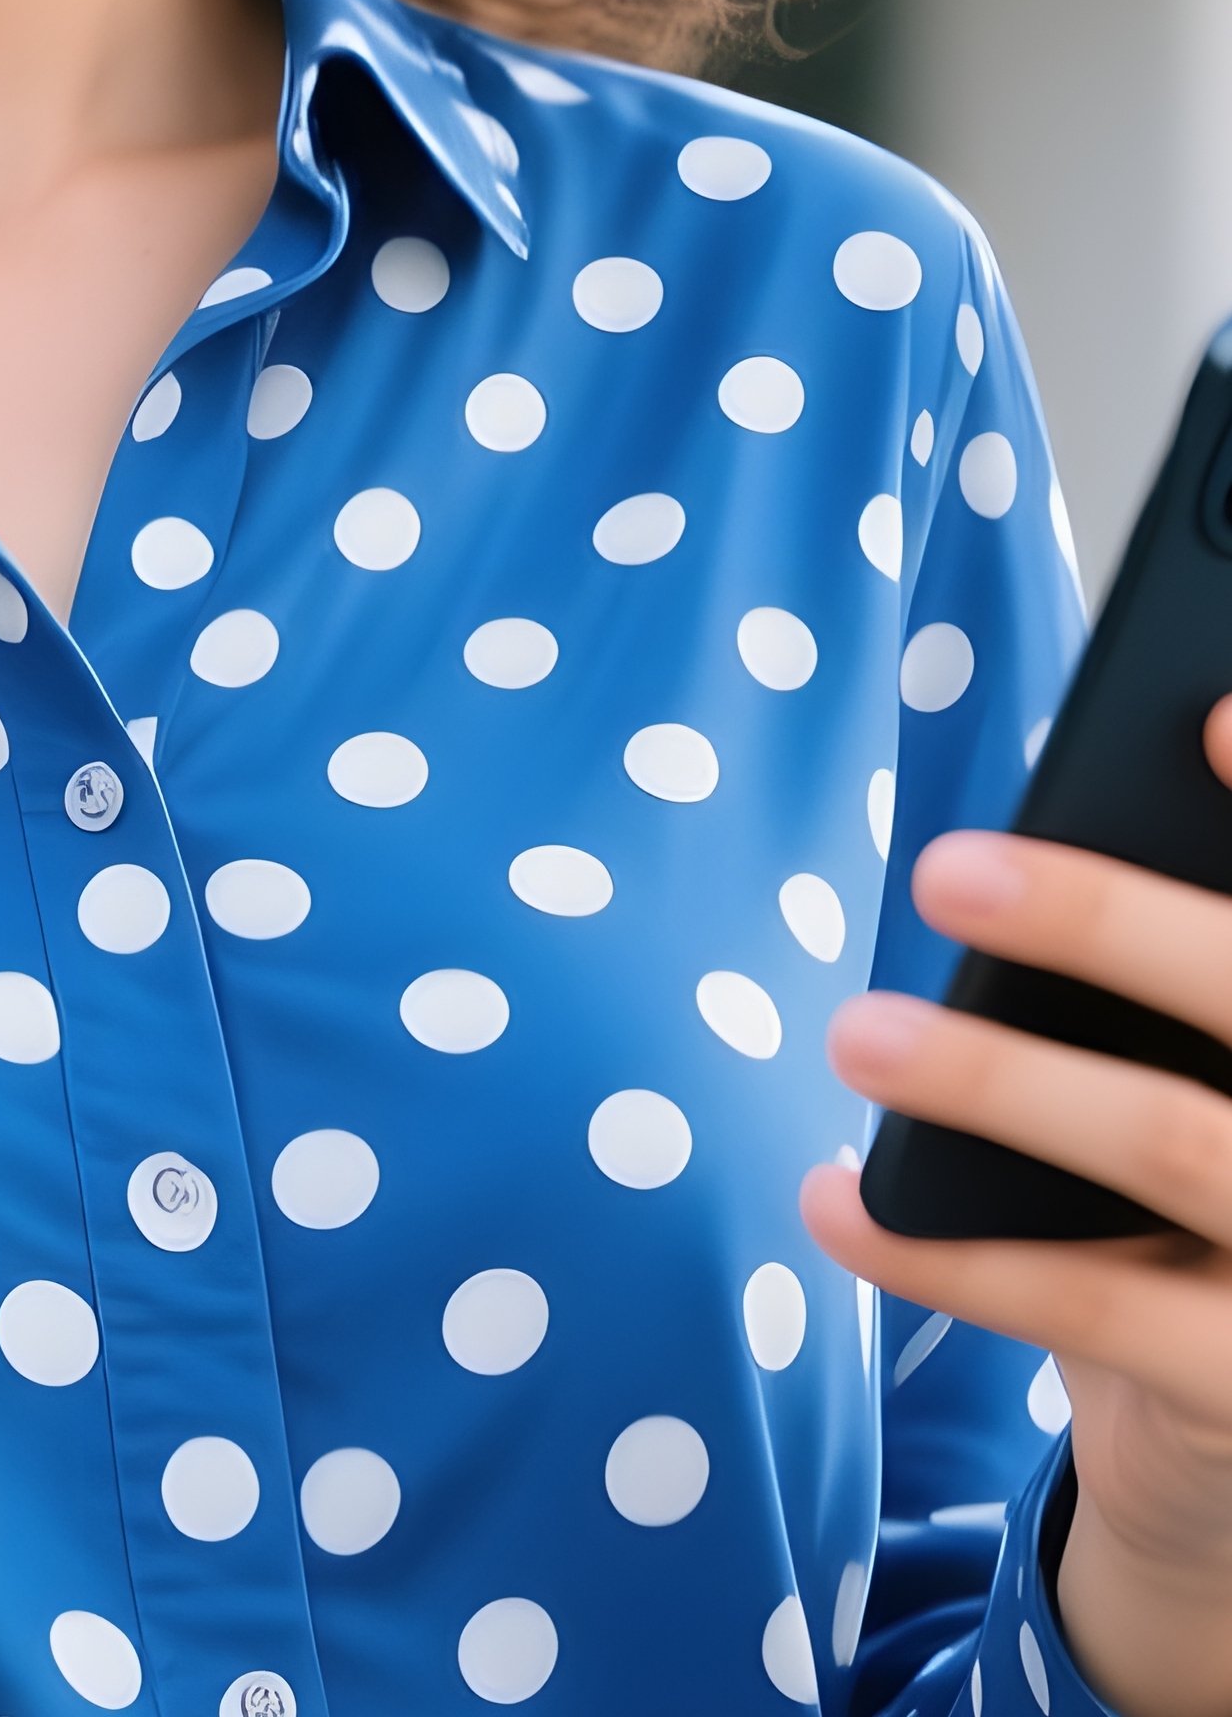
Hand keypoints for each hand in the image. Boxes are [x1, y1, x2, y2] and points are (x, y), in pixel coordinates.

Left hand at [800, 696, 1231, 1638]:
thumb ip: (1164, 981)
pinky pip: (1091, 1305)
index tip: (1208, 720)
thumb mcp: (1197, 1082)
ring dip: (996, 1078)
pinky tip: (832, 1205)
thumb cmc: (1198, 1214)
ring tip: (856, 1033)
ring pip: (1175, 1142)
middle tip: (944, 868)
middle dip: (1108, 920)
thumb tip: (1030, 853)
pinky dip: (941, 1252)